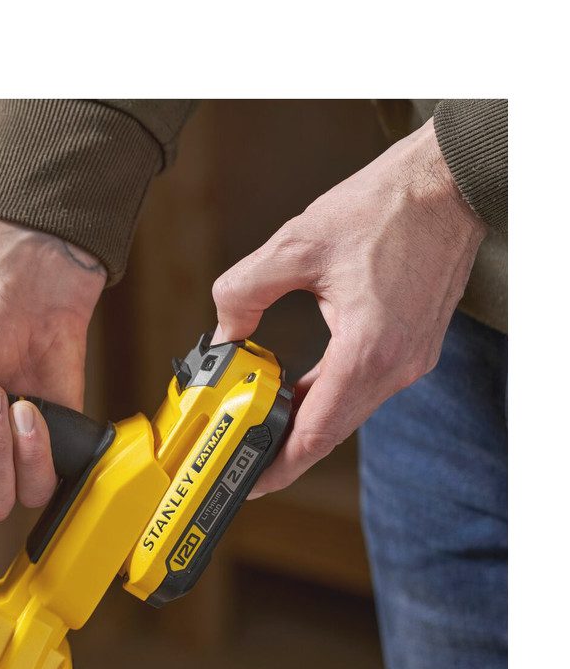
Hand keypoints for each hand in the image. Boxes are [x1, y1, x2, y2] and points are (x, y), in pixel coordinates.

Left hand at [212, 117, 486, 496]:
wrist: (447, 184)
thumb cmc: (386, 208)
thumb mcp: (296, 244)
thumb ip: (245, 291)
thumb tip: (221, 331)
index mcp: (369, 348)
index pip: (317, 431)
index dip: (279, 465)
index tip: (248, 484)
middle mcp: (396, 365)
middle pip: (331, 431)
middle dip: (284, 452)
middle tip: (241, 462)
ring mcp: (409, 359)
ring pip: (347, 412)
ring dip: (304, 423)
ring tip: (258, 429)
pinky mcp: (411, 348)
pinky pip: (362, 389)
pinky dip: (326, 397)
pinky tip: (295, 394)